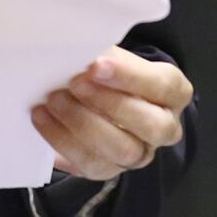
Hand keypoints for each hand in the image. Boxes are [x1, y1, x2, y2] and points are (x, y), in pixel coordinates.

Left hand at [31, 46, 192, 181]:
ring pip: (123, 149)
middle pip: (151, 125)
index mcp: (173, 92)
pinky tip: (43, 119)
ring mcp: (139, 153)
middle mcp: (164, 128)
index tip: (96, 64)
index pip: (163, 85)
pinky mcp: (109, 169)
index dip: (130, 76)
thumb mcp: (113, 56)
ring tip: (54, 100)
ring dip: (84, 124)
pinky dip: (63, 140)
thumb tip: (78, 46)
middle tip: (74, 83)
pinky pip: (91, 163)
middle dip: (108, 103)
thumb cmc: (109, 72)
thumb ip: (104, 52)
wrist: (95, 99)